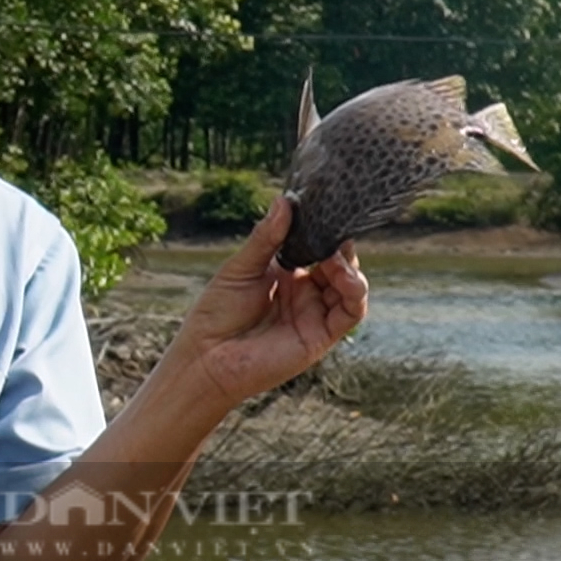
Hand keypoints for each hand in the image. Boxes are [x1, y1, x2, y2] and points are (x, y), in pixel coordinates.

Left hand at [170, 196, 368, 409]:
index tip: (326, 208)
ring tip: (334, 256)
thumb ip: (266, 238)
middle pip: (338, 263)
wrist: (206, 359)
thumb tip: (284, 201)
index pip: (315, 245)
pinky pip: (350, 312)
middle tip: (334, 229)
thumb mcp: (240, 269)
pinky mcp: (321, 335)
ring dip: (349, 266)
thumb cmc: (216, 315)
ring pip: (351, 285)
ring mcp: (314, 313)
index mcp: (284, 273)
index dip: (323, 229)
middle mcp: (304, 291)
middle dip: (339, 245)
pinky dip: (353, 291)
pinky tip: (340, 274)